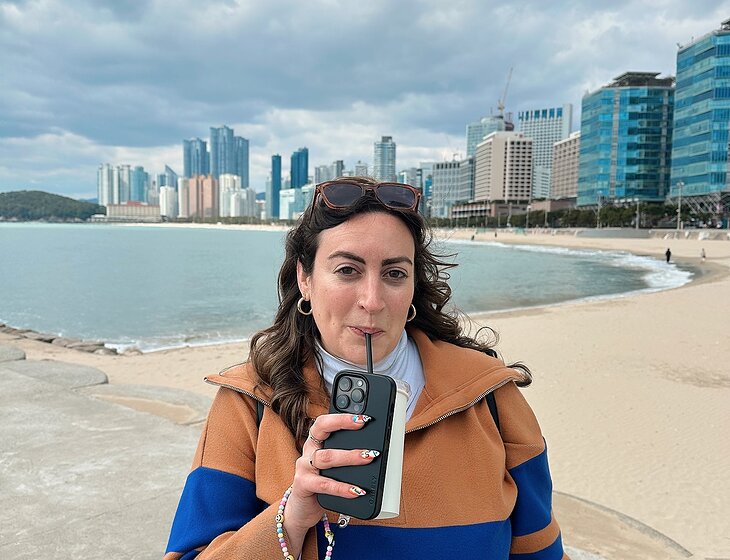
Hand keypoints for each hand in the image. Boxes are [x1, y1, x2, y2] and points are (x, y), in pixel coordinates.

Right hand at [282, 413, 376, 553]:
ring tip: (369, 457)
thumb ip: (346, 453)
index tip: (362, 416)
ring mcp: (304, 468)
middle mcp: (308, 451)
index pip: (325, 421)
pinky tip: (357, 490)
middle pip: (322, 430)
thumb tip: (374, 450)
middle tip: (364, 423)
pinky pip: (324, 484)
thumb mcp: (333, 465)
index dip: (342, 416)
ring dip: (350, 456)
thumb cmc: (322, 482)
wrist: (302, 509)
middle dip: (343, 424)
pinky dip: (342, 488)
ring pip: (326, 457)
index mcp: (316, 441)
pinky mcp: (303, 485)